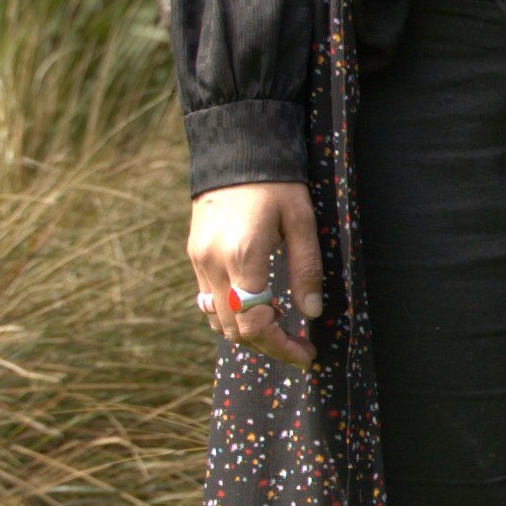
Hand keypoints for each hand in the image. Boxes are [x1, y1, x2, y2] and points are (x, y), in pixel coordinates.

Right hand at [189, 181, 320, 368]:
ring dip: (247, 331)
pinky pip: (209, 301)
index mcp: (243, 257)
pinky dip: (231, 313)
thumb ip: (306, 269)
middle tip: (299, 346)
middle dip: (267, 345)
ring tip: (280, 324)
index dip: (280, 347)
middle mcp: (213, 264)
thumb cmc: (276, 183)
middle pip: (233, 329)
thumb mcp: (302, 222)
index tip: (306, 356)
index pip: (253, 324)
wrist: (236, 150)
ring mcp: (198, 261)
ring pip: (216, 319)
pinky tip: (258, 304)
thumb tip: (311, 313)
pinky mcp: (194, 255)